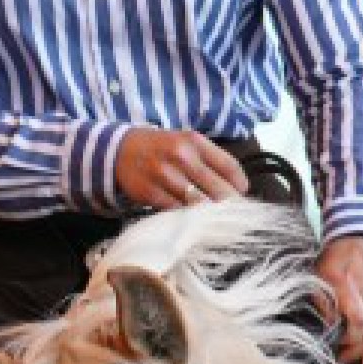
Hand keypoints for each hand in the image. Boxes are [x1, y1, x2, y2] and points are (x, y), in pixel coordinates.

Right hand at [115, 126, 249, 209]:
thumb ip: (209, 160)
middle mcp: (181, 156)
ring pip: (199, 204)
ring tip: (217, 221)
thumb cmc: (160, 148)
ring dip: (210, 216)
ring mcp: (165, 175)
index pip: (228, 166)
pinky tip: (194, 221)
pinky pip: (177, 211)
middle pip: (218, 189)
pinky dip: (188, 219)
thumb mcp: (184, 142)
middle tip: (235, 216)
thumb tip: (236, 187)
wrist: (119, 150)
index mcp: (194, 141)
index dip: (240, 185)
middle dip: (230, 205)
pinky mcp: (151, 193)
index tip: (243, 194)